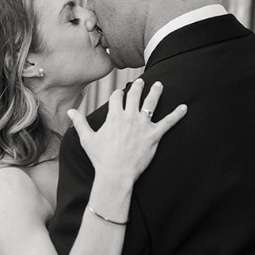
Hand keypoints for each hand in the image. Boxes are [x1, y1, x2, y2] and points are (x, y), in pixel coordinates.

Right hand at [69, 79, 186, 184]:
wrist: (115, 173)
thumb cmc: (100, 158)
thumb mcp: (87, 139)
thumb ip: (79, 122)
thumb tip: (70, 111)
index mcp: (113, 116)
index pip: (116, 98)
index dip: (117, 94)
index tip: (119, 93)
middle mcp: (129, 116)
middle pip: (134, 96)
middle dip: (137, 87)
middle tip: (141, 81)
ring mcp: (143, 125)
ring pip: (151, 103)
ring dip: (156, 92)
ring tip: (159, 84)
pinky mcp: (154, 135)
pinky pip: (168, 122)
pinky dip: (177, 114)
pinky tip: (185, 107)